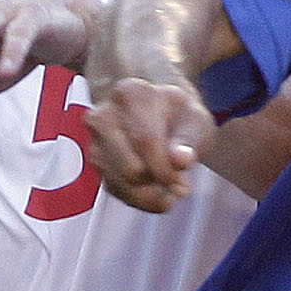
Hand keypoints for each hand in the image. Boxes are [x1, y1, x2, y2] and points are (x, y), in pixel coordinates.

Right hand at [84, 77, 218, 212]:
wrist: (159, 111)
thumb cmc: (178, 115)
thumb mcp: (195, 120)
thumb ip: (190, 141)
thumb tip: (181, 160)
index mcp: (131, 94)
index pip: (146, 142)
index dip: (166, 169)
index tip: (183, 182)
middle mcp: (104, 116)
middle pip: (131, 169)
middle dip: (158, 181)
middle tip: (177, 177)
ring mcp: (96, 140)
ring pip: (123, 185)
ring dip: (150, 192)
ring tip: (166, 178)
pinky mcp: (96, 163)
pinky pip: (117, 191)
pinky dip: (140, 196)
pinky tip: (154, 184)